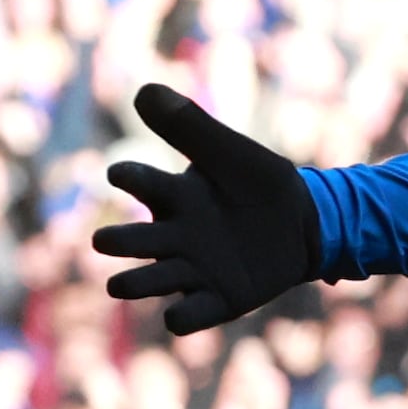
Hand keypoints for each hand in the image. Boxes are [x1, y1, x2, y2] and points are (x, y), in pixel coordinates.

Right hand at [95, 82, 323, 334]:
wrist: (305, 224)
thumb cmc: (259, 183)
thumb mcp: (230, 153)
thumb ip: (190, 126)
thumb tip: (144, 90)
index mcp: (174, 195)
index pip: (141, 184)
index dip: (128, 178)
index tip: (120, 173)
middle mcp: (174, 235)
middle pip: (135, 241)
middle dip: (117, 242)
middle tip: (102, 241)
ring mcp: (193, 270)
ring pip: (151, 281)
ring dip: (135, 283)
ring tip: (118, 285)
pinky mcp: (217, 300)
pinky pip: (190, 315)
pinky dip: (181, 318)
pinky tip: (178, 314)